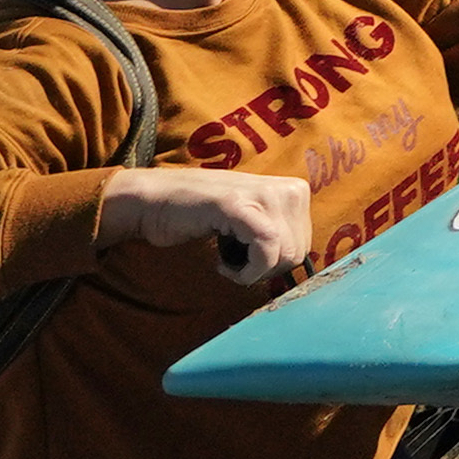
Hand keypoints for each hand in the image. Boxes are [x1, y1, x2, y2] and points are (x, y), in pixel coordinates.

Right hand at [98, 167, 314, 287]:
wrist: (154, 201)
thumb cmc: (202, 216)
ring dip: (251, 270)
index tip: (249, 262)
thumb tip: (299, 268)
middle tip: (234, 260)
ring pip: (282, 255)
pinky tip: (222, 264)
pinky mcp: (238, 205)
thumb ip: (279, 234)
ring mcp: (264, 193)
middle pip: (296, 253)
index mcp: (294, 191)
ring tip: (226, 257)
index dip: (276, 264)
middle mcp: (287, 188)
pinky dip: (246, 270)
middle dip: (264, 269)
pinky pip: (265, 248)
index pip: (304, 245)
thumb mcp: (252, 221)